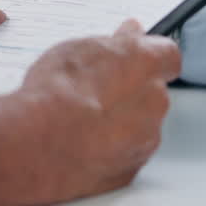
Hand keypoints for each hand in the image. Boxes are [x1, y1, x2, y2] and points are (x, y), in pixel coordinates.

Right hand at [11, 20, 181, 204]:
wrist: (38, 143)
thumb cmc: (56, 93)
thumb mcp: (79, 49)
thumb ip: (114, 42)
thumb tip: (129, 34)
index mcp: (146, 65)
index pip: (167, 55)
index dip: (149, 57)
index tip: (132, 58)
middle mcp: (155, 102)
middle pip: (153, 93)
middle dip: (130, 93)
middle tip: (94, 93)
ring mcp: (145, 140)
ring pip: (140, 127)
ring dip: (121, 125)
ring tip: (81, 123)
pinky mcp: (131, 171)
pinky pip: (126, 156)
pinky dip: (110, 152)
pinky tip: (82, 147)